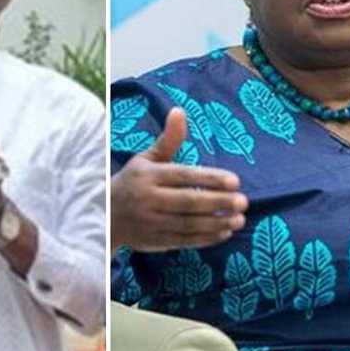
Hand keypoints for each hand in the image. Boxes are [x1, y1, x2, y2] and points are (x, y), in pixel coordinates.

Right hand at [111, 108, 247, 252]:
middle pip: (188, 202)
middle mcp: (149, 199)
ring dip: (217, 222)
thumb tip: (180, 111)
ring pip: (188, 224)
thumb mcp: (146, 159)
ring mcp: (152, 222)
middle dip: (218, 202)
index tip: (235, 181)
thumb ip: (168, 140)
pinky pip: (184, 240)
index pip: (182, 176)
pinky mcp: (155, 240)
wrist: (106, 216)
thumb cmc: (133, 182)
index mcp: (148, 176)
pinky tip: (225, 232)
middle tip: (243, 201)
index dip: (209, 178)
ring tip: (240, 218)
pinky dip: (206, 238)